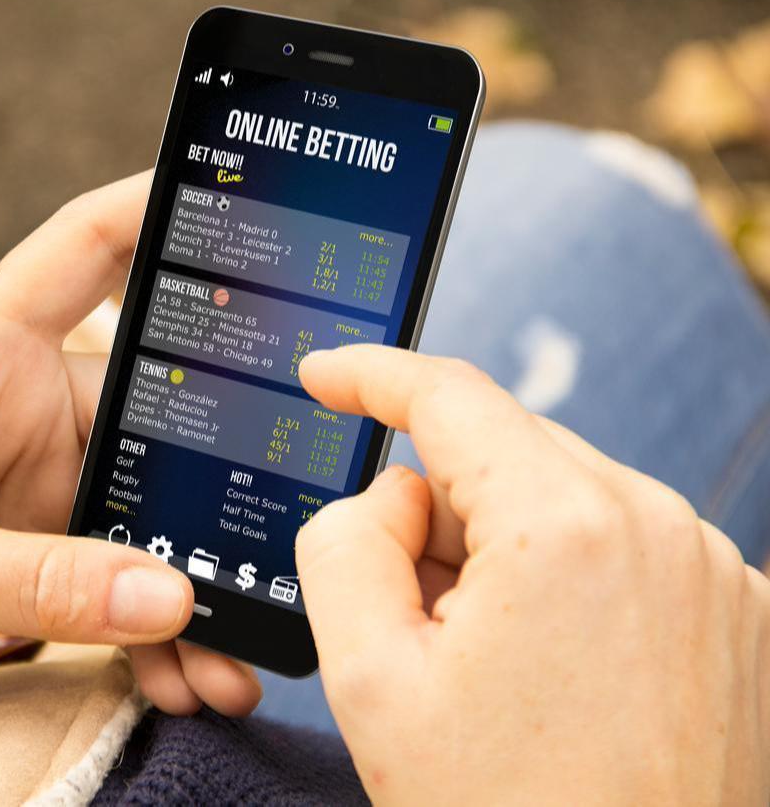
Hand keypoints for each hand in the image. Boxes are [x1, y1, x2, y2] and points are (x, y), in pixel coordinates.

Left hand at [0, 173, 259, 715]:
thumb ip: (35, 582)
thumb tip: (167, 595)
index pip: (82, 251)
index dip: (158, 208)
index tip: (246, 199)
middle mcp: (21, 410)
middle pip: (154, 411)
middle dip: (217, 485)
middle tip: (277, 545)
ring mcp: (35, 485)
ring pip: (149, 513)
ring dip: (193, 582)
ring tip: (232, 661)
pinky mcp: (37, 552)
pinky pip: (121, 579)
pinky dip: (154, 628)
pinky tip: (183, 674)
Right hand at [295, 345, 769, 804]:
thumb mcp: (371, 680)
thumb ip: (345, 543)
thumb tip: (392, 496)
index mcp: (568, 527)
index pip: (451, 396)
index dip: (372, 375)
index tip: (327, 376)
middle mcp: (660, 527)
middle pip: (506, 456)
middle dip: (438, 511)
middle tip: (409, 619)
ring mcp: (712, 571)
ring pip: (562, 501)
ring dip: (502, 554)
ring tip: (489, 670)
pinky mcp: (737, 612)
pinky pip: (621, 548)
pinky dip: (565, 582)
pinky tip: (549, 674)